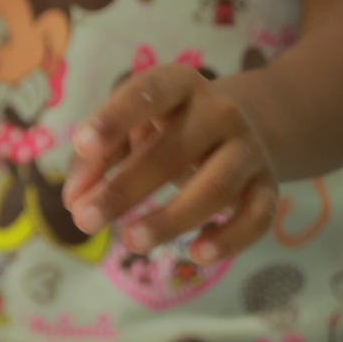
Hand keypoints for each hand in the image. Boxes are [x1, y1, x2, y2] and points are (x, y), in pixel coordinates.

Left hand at [62, 65, 277, 264]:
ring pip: (217, 185)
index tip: (83, 144)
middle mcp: (219, 112)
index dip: (116, 117)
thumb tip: (74, 202)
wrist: (243, 126)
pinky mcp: (267, 186)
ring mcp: (247, 148)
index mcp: (178, 86)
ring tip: (131, 242)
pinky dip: (230, 238)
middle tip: (86, 220)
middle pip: (174, 150)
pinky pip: (257, 215)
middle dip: (126, 188)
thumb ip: (96, 158)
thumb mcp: (130, 129)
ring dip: (172, 218)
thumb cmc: (167, 128)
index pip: (150, 92)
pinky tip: (197, 255)